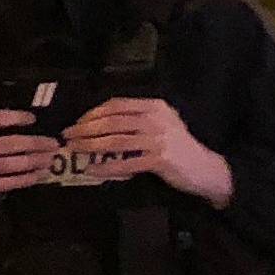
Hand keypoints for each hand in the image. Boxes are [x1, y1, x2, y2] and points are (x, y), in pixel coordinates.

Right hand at [0, 97, 61, 216]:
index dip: (17, 118)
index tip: (32, 119)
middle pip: (10, 144)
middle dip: (35, 143)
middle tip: (53, 142)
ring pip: (11, 165)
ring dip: (34, 161)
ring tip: (50, 159)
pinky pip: (4, 184)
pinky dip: (22, 180)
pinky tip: (36, 177)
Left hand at [64, 98, 232, 206]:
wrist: (206, 169)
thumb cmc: (178, 147)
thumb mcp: (161, 124)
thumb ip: (136, 119)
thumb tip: (98, 122)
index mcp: (155, 106)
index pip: (117, 105)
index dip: (93, 113)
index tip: (78, 122)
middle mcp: (156, 119)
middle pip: (113, 121)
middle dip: (86, 129)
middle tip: (68, 136)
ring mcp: (159, 139)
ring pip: (116, 141)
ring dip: (91, 146)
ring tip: (74, 150)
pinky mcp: (160, 160)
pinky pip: (126, 163)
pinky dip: (107, 167)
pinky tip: (92, 170)